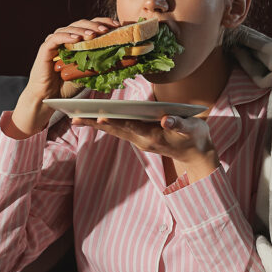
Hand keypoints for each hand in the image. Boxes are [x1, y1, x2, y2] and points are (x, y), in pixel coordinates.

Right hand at [8, 17, 119, 138]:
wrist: (48, 97)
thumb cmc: (66, 86)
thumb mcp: (88, 75)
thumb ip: (99, 66)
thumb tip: (119, 62)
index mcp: (75, 42)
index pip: (90, 27)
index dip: (102, 23)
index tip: (116, 26)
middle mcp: (65, 39)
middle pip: (80, 23)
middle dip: (95, 25)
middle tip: (106, 29)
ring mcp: (54, 42)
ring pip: (69, 28)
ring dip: (83, 30)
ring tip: (93, 34)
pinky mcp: (45, 49)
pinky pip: (56, 38)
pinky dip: (67, 36)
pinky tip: (77, 38)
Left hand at [72, 114, 220, 182]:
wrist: (197, 154)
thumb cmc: (196, 138)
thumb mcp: (193, 129)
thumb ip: (180, 124)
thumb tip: (166, 120)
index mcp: (153, 137)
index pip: (130, 127)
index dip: (115, 121)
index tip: (99, 116)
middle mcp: (142, 140)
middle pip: (116, 129)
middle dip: (95, 122)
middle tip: (74, 117)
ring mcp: (140, 139)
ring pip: (115, 130)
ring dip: (96, 123)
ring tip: (76, 116)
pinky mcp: (140, 137)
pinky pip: (120, 129)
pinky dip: (106, 123)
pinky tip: (93, 116)